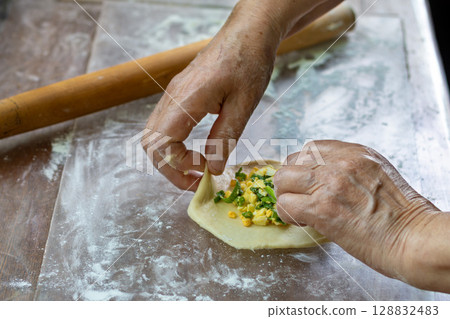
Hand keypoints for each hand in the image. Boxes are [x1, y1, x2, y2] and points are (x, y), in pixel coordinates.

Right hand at [143, 18, 278, 189]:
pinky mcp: (180, 94)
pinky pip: (166, 125)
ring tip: (197, 168)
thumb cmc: (249, 62)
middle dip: (170, 168)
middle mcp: (172, 98)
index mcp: (185, 99)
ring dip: (172, 157)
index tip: (205, 171)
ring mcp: (173, 95)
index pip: (160, 144)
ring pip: (155, 135)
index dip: (178, 166)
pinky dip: (176, 144)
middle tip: (196, 180)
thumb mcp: (244, 104)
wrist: (248, 33)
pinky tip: (197, 150)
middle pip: (151, 143)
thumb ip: (225, 138)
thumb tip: (214, 169)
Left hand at [274, 140, 441, 286]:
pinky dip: (287, 215)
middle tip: (299, 197)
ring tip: (299, 210)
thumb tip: (322, 176)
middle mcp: (340, 163)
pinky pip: (285, 205)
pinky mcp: (321, 209)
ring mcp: (329, 184)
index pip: (309, 148)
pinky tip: (302, 222)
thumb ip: (350, 168)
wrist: (415, 239)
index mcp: (355, 152)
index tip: (304, 181)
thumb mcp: (378, 174)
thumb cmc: (401, 214)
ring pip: (282, 180)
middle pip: (291, 162)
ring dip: (286, 196)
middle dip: (290, 181)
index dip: (301, 166)